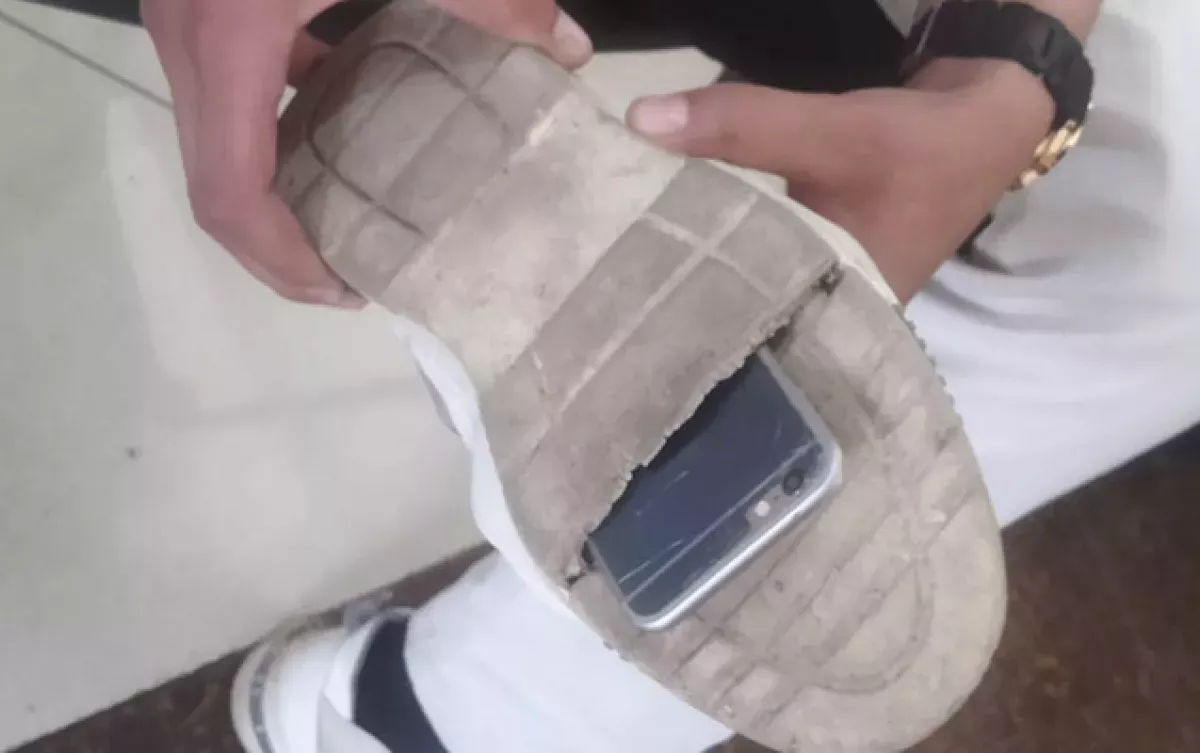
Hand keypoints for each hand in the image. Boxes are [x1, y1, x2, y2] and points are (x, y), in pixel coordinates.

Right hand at [142, 0, 592, 306]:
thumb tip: (565, 52)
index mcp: (230, 45)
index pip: (230, 197)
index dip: (281, 261)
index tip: (348, 289)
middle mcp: (191, 48)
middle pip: (217, 189)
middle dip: (282, 246)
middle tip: (359, 271)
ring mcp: (189, 25)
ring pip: (219, 145)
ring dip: (280, 193)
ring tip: (356, 214)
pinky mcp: (208, 4)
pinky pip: (236, 93)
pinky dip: (283, 125)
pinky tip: (347, 116)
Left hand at [627, 60, 1054, 302]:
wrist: (991, 114)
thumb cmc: (924, 144)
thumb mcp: (834, 133)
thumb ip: (743, 127)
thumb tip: (638, 121)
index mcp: (840, 314)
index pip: (743, 333)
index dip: (679, 318)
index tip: (611, 304)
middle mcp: (828, 312)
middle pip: (735, 308)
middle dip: (673, 287)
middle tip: (597, 278)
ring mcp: (824, 282)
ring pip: (742, 276)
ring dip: (693, 256)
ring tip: (613, 254)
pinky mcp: (818, 249)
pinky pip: (753, 247)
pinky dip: (718, 230)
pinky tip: (667, 223)